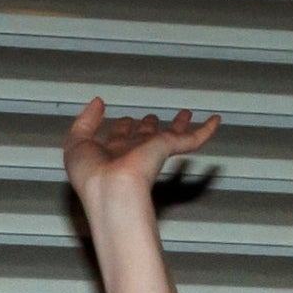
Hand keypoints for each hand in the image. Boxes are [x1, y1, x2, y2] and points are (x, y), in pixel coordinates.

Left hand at [63, 99, 218, 202]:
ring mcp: (152, 153)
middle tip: (155, 118)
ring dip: (178, 125)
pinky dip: (206, 129)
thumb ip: (86, 121)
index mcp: (112, 154)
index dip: (123, 128)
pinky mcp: (167, 150)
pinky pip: (191, 138)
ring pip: (170, 135)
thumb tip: (99, 101)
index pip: (120, 138)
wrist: (110, 190)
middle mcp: (134, 153)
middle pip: (145, 136)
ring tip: (186, 114)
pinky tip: (216, 120)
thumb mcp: (76, 142)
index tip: (126, 121)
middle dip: (150, 126)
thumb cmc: (91, 175)